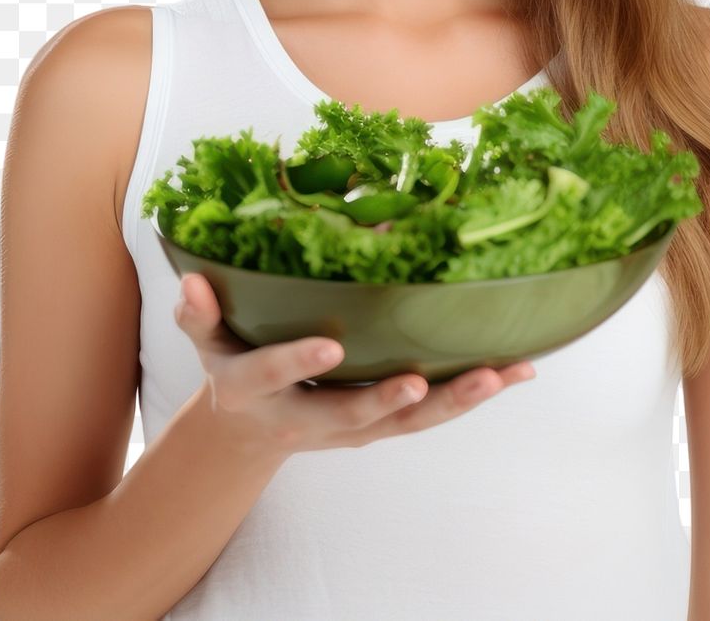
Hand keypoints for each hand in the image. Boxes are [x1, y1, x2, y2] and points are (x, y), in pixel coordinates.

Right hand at [174, 272, 536, 454]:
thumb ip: (198, 312)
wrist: (248, 430)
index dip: (300, 363)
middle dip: (386, 403)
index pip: (275, 373)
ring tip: (500, 376)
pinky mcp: (382, 426)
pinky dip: (474, 396)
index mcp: (256, 388)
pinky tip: (517, 372)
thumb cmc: (233, 364)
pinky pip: (431, 416)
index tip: (330, 348)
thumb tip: (193, 278)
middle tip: (422, 385)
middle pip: (350, 417)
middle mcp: (306, 418)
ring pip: (404, 426)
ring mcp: (350, 429)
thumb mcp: (207, 340)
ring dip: (453, 403)